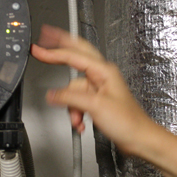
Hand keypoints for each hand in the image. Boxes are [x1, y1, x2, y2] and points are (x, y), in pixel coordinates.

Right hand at [30, 25, 160, 155]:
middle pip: (76, 56)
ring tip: (78, 119)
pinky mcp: (97, 100)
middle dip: (59, 50)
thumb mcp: (95, 106)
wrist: (138, 138)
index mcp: (103, 71)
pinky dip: (75, 113)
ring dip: (71, 106)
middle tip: (45, 38)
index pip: (72, 55)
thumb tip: (53, 94)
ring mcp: (99, 88)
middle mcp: (101, 76)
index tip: (38, 49)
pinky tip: (81, 122)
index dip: (53, 52)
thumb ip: (70, 97)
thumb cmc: (128, 122)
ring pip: (73, 89)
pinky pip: (77, 101)